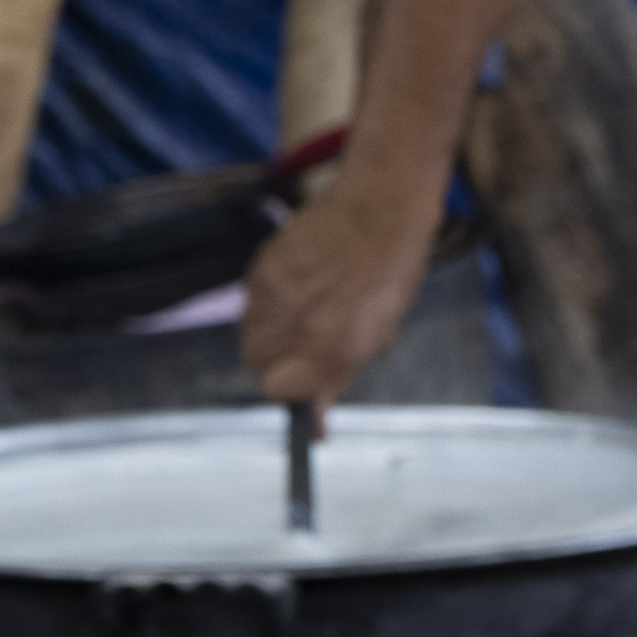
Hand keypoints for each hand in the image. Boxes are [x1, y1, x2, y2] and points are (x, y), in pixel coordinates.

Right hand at [242, 172, 439, 414]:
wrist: (381, 208)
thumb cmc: (388, 274)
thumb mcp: (375, 338)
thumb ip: (336, 380)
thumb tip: (316, 428)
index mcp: (332, 348)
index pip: (275, 391)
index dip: (287, 387)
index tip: (299, 377)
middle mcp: (300, 323)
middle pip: (254, 362)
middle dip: (273, 358)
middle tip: (300, 340)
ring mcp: (278, 292)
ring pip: (248, 330)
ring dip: (268, 328)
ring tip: (300, 308)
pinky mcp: (265, 265)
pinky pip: (250, 298)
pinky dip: (266, 299)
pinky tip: (297, 283)